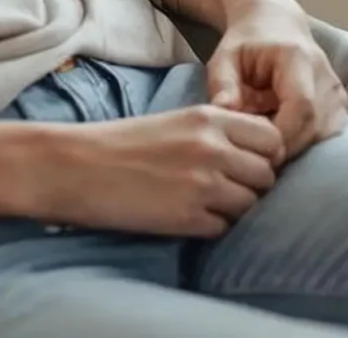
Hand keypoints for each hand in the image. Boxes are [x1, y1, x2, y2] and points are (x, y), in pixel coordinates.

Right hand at [11, 106, 284, 238]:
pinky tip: (182, 215)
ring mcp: (202, 184)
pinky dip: (208, 227)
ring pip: (250, 206)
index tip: (245, 163)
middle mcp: (212, 148)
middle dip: (251, 186)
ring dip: (231, 209)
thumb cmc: (119, 144)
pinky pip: (222, 229)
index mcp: (209, 118)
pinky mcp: (187, 217)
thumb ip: (216, 134)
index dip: (265, 155)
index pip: (273, 139)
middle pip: (267, 175)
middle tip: (222, 189)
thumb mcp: (174, 122)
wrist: (74, 166)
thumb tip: (256, 158)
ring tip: (199, 203)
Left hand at [205, 4, 347, 160]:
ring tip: (265, 134)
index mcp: (297, 57)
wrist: (275, 23)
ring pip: (321, 136)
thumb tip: (224, 116)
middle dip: (282, 146)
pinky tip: (281, 131)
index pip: (301, 107)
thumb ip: (222, 86)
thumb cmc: (246, 43)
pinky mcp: (341, 104)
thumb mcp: (224, 58)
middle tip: (253, 148)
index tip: (253, 147)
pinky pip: (325, 135)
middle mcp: (325, 74)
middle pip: (313, 127)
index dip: (279, 135)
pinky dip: (303, 141)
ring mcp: (337, 91)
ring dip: (292, 145)